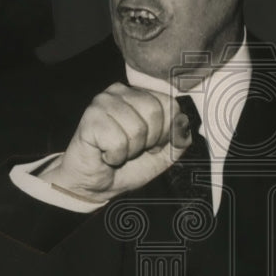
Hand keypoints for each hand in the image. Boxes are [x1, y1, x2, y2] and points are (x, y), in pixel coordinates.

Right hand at [38, 83, 192, 201]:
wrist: (95, 184)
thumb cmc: (124, 166)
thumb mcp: (163, 154)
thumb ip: (179, 139)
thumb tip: (185, 126)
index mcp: (139, 95)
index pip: (170, 105)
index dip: (165, 133)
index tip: (150, 145)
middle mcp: (120, 92)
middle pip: (154, 113)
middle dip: (148, 141)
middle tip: (132, 149)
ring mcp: (102, 103)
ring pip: (137, 128)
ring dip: (129, 151)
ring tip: (117, 152)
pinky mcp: (90, 118)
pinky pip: (118, 141)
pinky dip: (114, 156)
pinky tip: (104, 154)